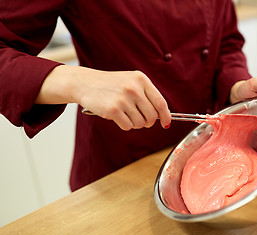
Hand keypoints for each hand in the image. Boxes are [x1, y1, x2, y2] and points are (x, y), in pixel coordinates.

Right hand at [36, 65, 170, 129]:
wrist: (85, 83)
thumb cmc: (111, 85)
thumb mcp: (131, 82)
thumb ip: (147, 95)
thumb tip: (164, 116)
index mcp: (141, 80)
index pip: (161, 103)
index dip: (165, 116)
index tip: (166, 123)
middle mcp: (134, 88)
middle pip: (152, 116)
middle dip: (148, 122)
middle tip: (140, 119)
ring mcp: (123, 99)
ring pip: (140, 123)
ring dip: (134, 123)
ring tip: (125, 114)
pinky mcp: (113, 110)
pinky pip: (128, 126)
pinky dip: (124, 125)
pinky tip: (117, 116)